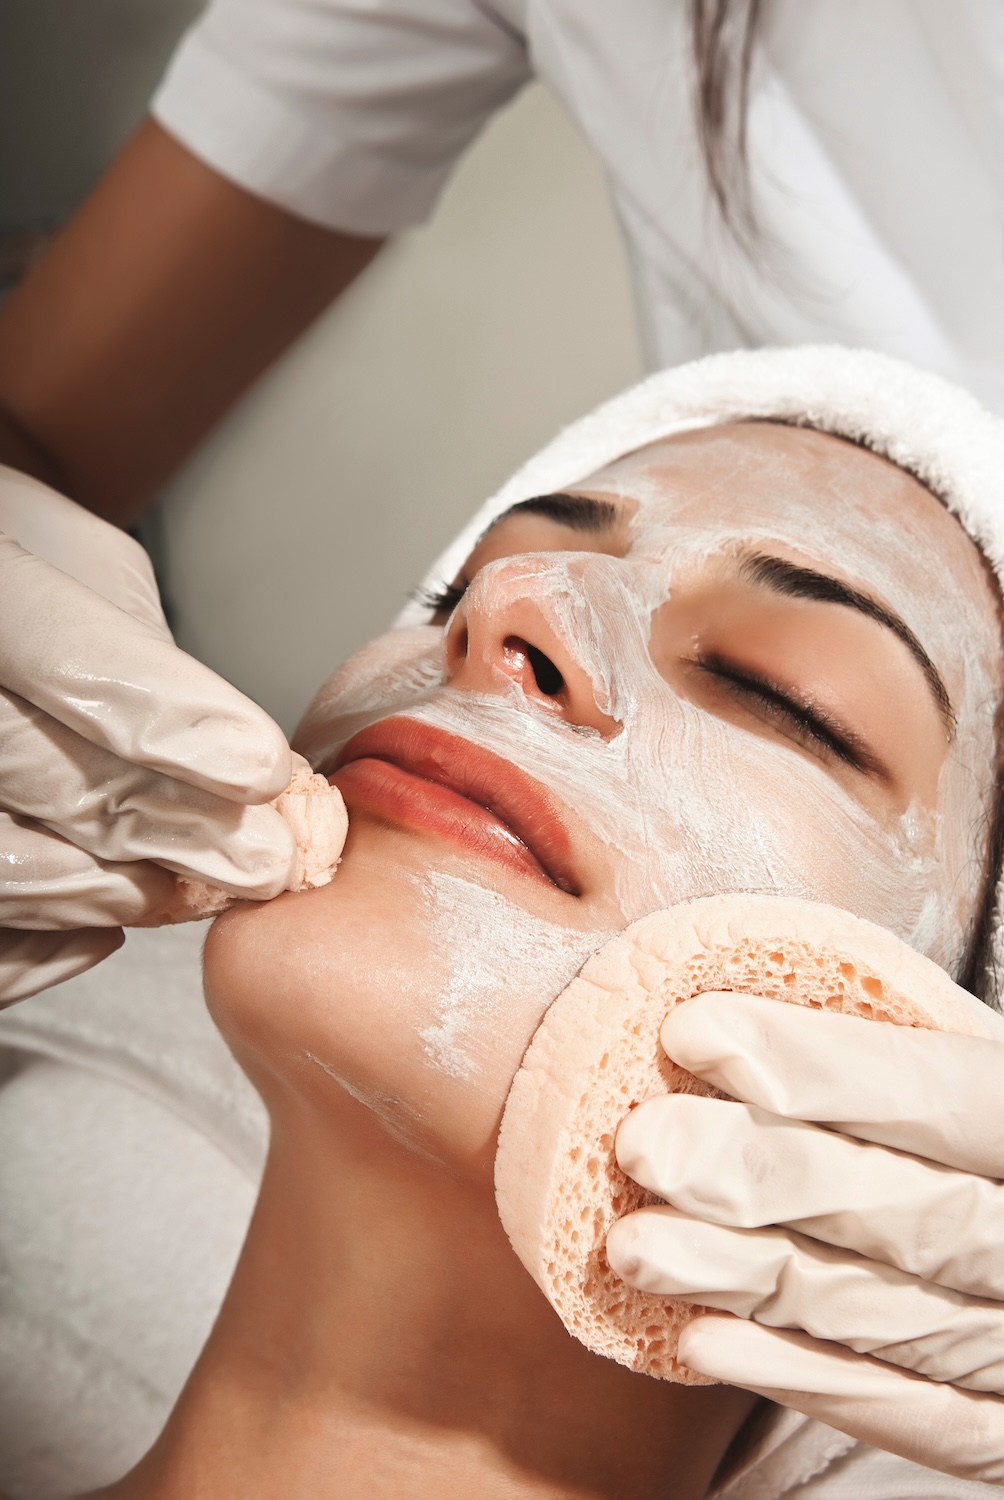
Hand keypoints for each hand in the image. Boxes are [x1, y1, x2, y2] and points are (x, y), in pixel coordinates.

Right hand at [0, 466, 295, 1002]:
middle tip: (272, 862)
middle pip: (57, 782)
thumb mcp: (74, 561)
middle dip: (181, 831)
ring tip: (203, 892)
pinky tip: (105, 930)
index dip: (177, 725)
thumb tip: (233, 747)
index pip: (77, 664)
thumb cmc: (11, 566)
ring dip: (124, 894)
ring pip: (11, 868)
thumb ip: (137, 646)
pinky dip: (41, 950)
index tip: (264, 772)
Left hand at [606, 989, 1003, 1483]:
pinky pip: (909, 1416)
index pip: (944, 1092)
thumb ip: (889, 1060)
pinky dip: (801, 1376)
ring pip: (885, 1312)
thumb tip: (722, 1022)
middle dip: (761, 1171)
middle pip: (909, 1211)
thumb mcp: (970, 1076)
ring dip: (748, 1276)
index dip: (821, 1066)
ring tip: (633, 1243)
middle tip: (641, 1142)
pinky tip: (702, 1337)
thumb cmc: (972, 1140)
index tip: (692, 1030)